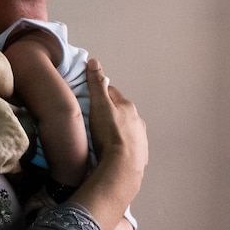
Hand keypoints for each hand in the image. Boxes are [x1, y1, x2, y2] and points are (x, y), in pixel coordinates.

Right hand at [86, 59, 147, 175]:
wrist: (121, 168)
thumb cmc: (108, 135)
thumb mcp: (98, 105)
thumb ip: (96, 84)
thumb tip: (94, 61)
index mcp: (128, 107)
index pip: (112, 93)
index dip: (99, 94)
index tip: (89, 98)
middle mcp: (138, 121)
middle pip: (120, 112)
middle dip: (108, 113)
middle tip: (92, 120)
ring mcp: (141, 140)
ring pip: (126, 130)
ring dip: (116, 131)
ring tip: (101, 139)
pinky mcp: (140, 156)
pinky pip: (129, 147)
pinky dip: (121, 147)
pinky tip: (111, 153)